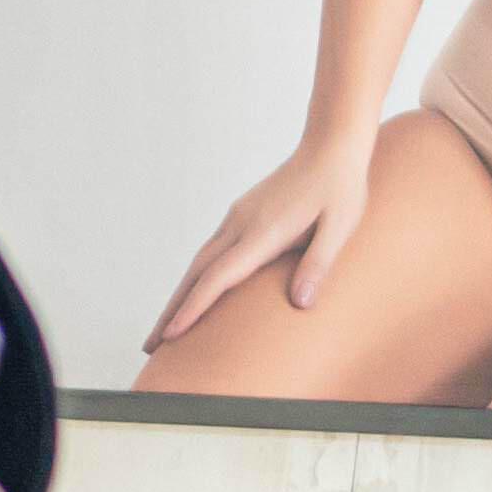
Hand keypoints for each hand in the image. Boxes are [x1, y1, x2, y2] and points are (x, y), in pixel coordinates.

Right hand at [149, 126, 373, 346]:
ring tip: (167, 326)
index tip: (173, 335)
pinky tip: (194, 291)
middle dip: (172, 311)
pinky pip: (209, 252)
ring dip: (179, 296)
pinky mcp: (241, 216)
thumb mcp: (340, 228)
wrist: (329, 146)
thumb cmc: (340, 189)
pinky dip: (195, 278)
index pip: (219, 277)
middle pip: (196, 274)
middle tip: (151, 345)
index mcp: (263, 232)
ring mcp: (237, 218)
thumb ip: (318, 264)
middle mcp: (240, 225)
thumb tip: (300, 304)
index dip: (194, 308)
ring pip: (198, 263)